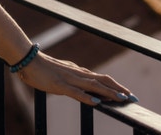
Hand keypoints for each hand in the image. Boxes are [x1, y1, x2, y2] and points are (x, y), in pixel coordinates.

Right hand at [16, 52, 134, 105]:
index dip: (116, 85)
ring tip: (122, 99)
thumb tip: (80, 85)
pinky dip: (87, 97)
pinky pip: (75, 92)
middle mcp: (77, 74)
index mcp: (78, 72)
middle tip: (134, 98)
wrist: (27, 59)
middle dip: (119, 89)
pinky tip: (97, 102)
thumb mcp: (60, 73)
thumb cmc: (41, 67)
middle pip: (103, 80)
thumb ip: (72, 78)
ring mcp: (69, 79)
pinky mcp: (59, 85)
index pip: (101, 78)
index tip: (128, 93)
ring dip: (109, 93)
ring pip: (93, 86)